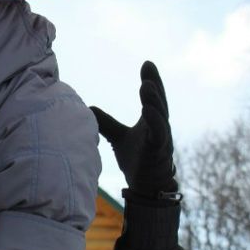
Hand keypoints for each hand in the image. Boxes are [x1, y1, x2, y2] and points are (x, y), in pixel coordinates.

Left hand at [90, 61, 177, 197]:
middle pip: (159, 101)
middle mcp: (159, 126)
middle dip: (155, 84)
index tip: (147, 64)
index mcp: (151, 120)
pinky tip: (148, 111)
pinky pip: (159, 135)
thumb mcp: (118, 137)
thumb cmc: (137, 159)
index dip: (151, 80)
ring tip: (146, 86)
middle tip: (148, 68)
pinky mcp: (159, 151)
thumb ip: (107, 123)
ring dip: (154, 101)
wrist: (146, 185)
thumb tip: (88, 108)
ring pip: (161, 116)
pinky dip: (156, 122)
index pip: (152, 96)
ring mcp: (162, 138)